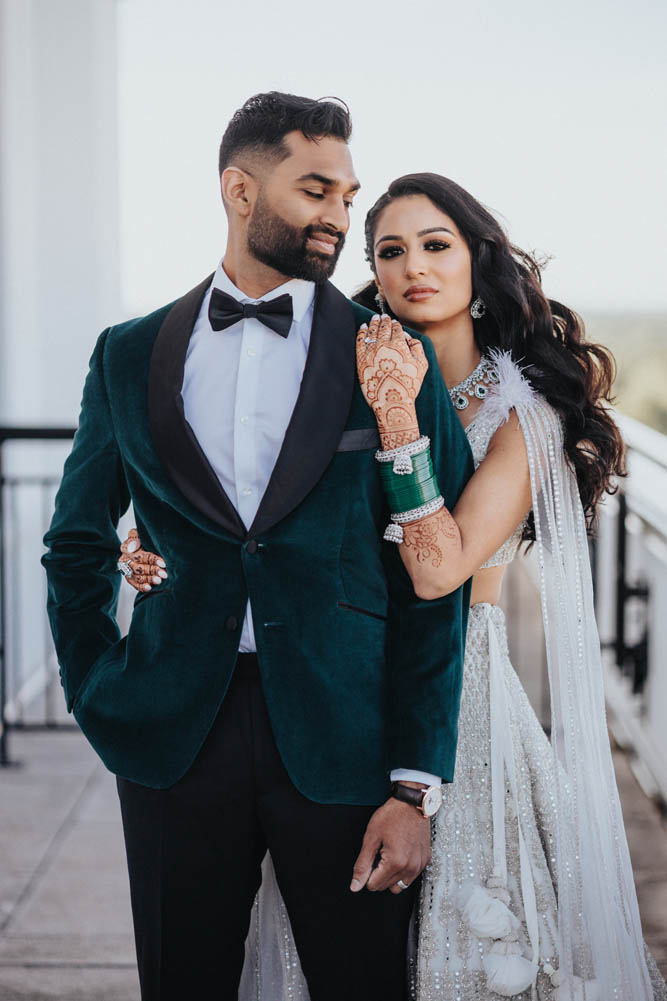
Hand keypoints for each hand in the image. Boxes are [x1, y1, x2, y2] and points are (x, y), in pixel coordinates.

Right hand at [118, 528, 167, 592]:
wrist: (143, 546)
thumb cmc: (144, 539)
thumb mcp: (141, 534)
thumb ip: (136, 535)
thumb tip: (134, 542)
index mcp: (126, 547)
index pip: (138, 555)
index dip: (151, 559)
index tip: (163, 562)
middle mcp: (124, 559)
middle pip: (138, 567)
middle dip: (152, 570)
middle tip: (164, 574)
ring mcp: (126, 569)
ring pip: (137, 576)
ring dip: (149, 579)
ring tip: (159, 580)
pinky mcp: (129, 578)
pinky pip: (134, 583)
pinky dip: (142, 586)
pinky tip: (149, 587)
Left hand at [350, 795, 430, 894]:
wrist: (412, 802)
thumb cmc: (391, 816)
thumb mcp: (371, 838)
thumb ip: (362, 865)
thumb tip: (355, 886)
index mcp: (395, 863)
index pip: (374, 885)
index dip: (367, 873)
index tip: (371, 856)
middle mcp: (410, 868)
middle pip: (386, 886)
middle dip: (379, 874)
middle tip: (379, 852)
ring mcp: (419, 865)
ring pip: (399, 885)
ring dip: (391, 876)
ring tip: (389, 855)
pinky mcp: (425, 860)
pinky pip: (411, 876)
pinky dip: (403, 870)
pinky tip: (400, 853)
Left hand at [355, 314, 428, 449]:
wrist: (392, 402)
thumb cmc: (409, 385)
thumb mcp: (421, 366)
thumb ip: (417, 348)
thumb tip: (409, 338)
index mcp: (399, 345)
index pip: (397, 330)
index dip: (396, 325)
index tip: (394, 322)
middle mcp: (384, 345)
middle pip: (383, 328)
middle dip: (384, 321)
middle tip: (383, 316)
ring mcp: (370, 352)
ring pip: (371, 332)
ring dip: (373, 324)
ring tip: (374, 319)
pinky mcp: (360, 360)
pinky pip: (359, 341)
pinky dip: (361, 332)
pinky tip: (363, 328)